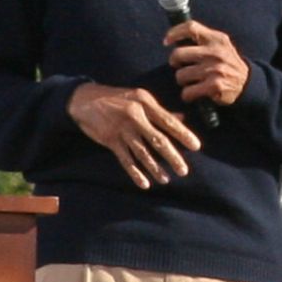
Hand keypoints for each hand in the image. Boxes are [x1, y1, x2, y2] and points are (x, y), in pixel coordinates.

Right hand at [67, 81, 201, 189]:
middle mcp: (135, 115)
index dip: (183, 134)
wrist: (85, 99)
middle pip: (158, 140)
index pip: (168, 121)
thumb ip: (161, 111)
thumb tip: (183, 118)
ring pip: (142, 153)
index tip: (196, 146)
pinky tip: (144, 183)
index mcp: (145, 102)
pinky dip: (135, 173)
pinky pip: (125, 160)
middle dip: (172, 157)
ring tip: (166, 180)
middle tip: (184, 171)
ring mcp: (122, 129)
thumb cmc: (118, 98)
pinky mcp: (110, 140)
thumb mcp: (140, 98)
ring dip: (155, 168)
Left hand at [165, 20, 249, 107]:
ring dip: (182, 80)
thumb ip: (202, 39)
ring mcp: (214, 69)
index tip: (167, 41)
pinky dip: (187, 95)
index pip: (191, 28)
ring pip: (181, 75)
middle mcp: (215, 52)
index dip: (174, 33)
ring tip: (190, 81)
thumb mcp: (220, 45)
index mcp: (216, 39)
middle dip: (174, 62)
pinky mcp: (213, 86)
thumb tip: (175, 37)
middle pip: (179, 54)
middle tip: (178, 65)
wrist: (247, 83)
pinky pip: (187, 92)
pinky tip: (193, 93)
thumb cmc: (227, 62)